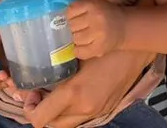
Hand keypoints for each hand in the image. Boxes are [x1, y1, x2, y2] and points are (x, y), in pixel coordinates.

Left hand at [24, 50, 152, 127]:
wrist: (136, 52)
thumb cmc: (105, 47)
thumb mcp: (76, 54)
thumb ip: (56, 67)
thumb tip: (36, 71)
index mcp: (75, 94)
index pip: (40, 118)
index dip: (30, 108)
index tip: (31, 92)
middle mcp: (84, 109)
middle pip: (51, 124)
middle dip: (41, 111)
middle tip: (39, 93)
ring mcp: (96, 113)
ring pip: (65, 124)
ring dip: (55, 113)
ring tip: (53, 93)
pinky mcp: (104, 111)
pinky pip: (79, 118)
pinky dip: (69, 111)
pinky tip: (71, 94)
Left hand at [67, 0, 126, 58]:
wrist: (123, 27)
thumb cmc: (104, 12)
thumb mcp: (93, 1)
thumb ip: (77, 5)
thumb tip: (58, 14)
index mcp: (92, 5)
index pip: (69, 11)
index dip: (67, 16)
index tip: (70, 18)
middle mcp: (95, 20)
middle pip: (71, 26)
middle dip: (70, 28)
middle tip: (74, 28)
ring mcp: (98, 36)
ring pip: (74, 39)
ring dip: (73, 39)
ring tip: (78, 36)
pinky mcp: (99, 49)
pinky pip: (79, 52)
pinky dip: (77, 50)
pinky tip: (81, 45)